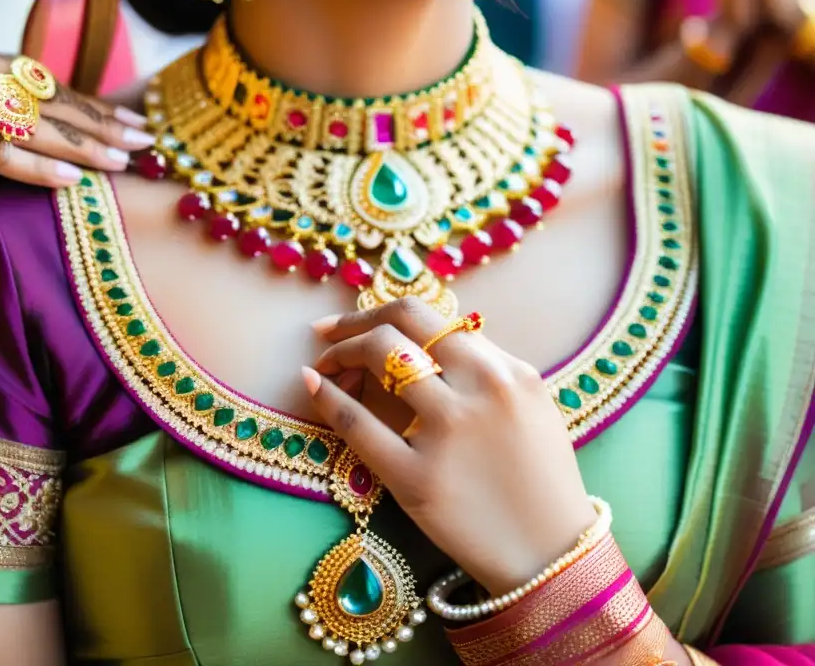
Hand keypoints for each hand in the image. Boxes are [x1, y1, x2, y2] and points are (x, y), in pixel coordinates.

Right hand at [0, 42, 153, 237]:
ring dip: (80, 146)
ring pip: (21, 124)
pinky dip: (38, 170)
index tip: (124, 118)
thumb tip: (47, 120)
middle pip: (34, 95)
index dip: (80, 98)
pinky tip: (75, 182)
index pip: (27, 75)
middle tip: (142, 140)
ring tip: (124, 162)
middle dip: (94, 120)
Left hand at [303, 298, 595, 596]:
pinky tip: (313, 385)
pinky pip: (358, 425)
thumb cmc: (542, 480)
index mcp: (505, 371)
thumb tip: (426, 340)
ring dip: (339, 353)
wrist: (551, 553)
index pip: (428, 315)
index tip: (357, 320)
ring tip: (325, 366)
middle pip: (398, 324)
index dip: (380, 311)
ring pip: (378, 358)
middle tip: (327, 334)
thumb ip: (485, 368)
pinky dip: (328, 398)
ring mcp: (447, 434)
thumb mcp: (531, 406)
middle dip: (352, 323)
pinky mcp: (417, 479)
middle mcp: (478, 391)